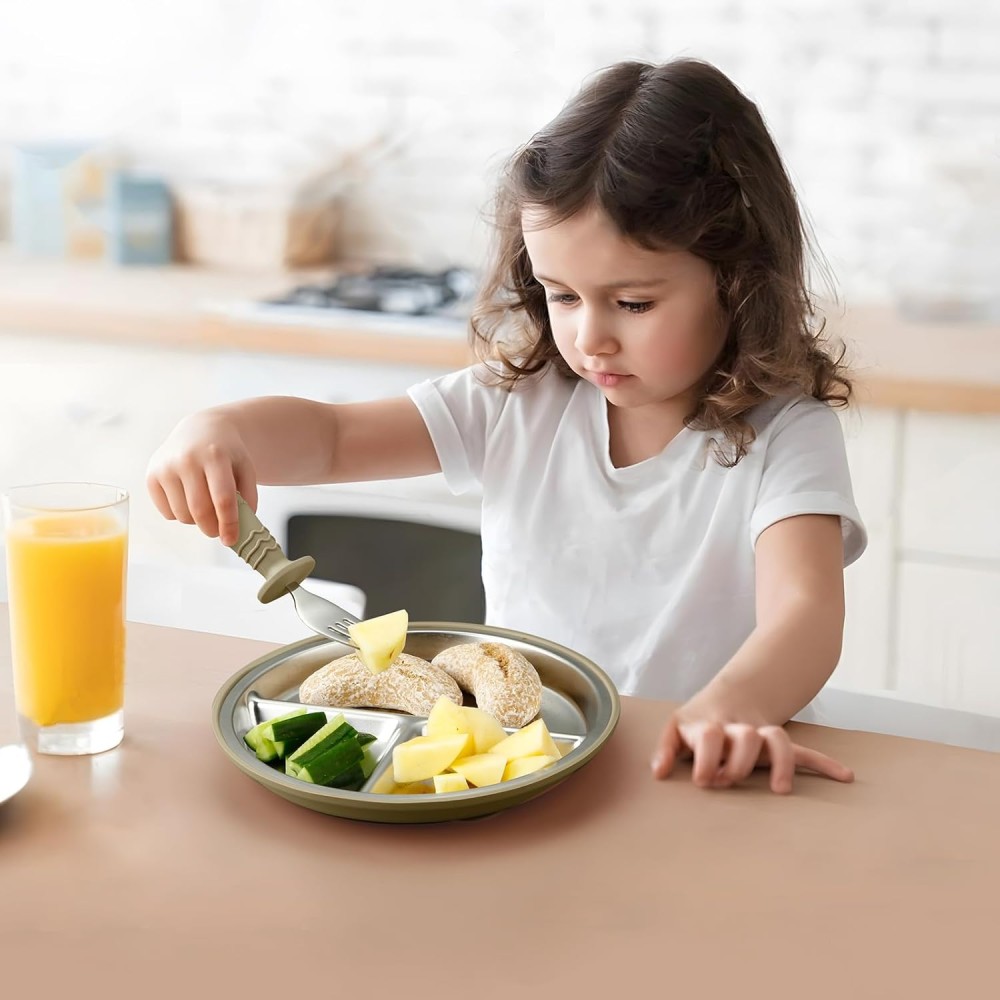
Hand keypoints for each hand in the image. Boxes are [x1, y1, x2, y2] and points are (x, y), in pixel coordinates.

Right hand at [146, 410, 257, 545]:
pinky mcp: (151, 476)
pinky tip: (188, 498)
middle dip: (212, 528)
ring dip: (197, 521)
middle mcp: (186, 459)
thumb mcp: (245, 468)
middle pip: (200, 511)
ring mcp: (166, 467)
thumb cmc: (227, 454)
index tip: (232, 540)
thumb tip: (239, 528)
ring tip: (206, 507)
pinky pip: (167, 513)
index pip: (223, 499)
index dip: (228, 524)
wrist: (201, 430)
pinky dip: (181, 514)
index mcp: (215, 455)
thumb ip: (248, 497)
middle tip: (219, 531)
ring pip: (183, 515)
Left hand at [650, 713, 853, 793]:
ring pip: (777, 740)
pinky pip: (804, 751)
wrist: (728, 698)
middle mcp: (738, 729)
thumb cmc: (697, 725)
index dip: (709, 758)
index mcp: (711, 726)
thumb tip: (658, 774)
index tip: (706, 779)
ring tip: (781, 789)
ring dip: (781, 763)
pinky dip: (824, 764)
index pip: (711, 736)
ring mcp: (760, 736)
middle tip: (729, 781)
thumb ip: (666, 749)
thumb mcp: (676, 729)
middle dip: (739, 763)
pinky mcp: (777, 745)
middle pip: (747, 738)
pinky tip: (844, 776)